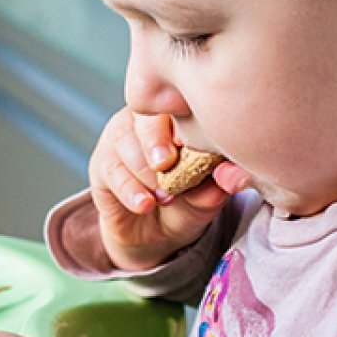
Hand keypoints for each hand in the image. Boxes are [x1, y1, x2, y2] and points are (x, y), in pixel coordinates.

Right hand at [90, 108, 247, 270]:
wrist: (156, 235)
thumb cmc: (186, 202)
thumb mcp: (208, 196)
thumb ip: (218, 184)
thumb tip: (234, 177)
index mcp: (177, 115)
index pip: (178, 100)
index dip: (183, 115)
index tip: (192, 140)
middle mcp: (146, 120)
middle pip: (145, 114)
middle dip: (156, 139)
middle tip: (166, 163)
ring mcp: (120, 138)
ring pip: (124, 140)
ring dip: (145, 171)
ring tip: (166, 197)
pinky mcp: (102, 164)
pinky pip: (111, 169)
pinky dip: (129, 188)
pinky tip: (144, 204)